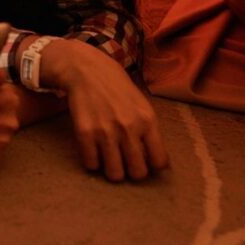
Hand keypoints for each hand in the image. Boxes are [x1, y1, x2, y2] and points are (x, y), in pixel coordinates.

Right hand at [41, 39, 168, 180]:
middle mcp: (128, 128)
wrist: (86, 70)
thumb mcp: (142, 104)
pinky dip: (93, 162)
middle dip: (132, 171)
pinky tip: (93, 150)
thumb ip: (150, 131)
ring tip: (109, 159)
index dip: (153, 166)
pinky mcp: (84, 133)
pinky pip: (91, 164)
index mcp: (147, 120)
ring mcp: (105, 131)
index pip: (159, 162)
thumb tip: (158, 163)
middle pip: (137, 173)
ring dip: (112, 170)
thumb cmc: (117, 87)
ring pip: (114, 175)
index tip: (145, 161)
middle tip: (126, 162)